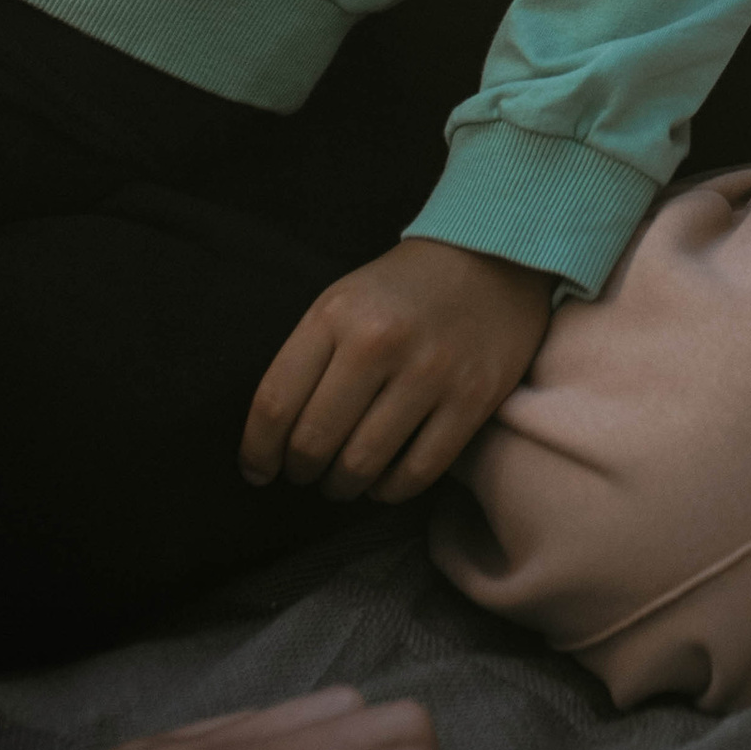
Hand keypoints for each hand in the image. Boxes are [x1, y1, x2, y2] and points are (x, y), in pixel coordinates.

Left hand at [242, 241, 552, 504]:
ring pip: (362, 464)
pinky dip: (390, 490)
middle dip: (300, 471)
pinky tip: (383, 482)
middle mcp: (380, 342)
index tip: (257, 471)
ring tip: (342, 481)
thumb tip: (272, 442)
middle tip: (305, 473)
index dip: (257, 451)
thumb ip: (306, 361)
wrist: (493, 258)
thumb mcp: (342, 301)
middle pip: (315, 441)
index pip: (275, 403)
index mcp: (336, 314)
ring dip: (342, 486)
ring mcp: (431, 372)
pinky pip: (416, 472)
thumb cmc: (402, 291)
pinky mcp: (473, 399)